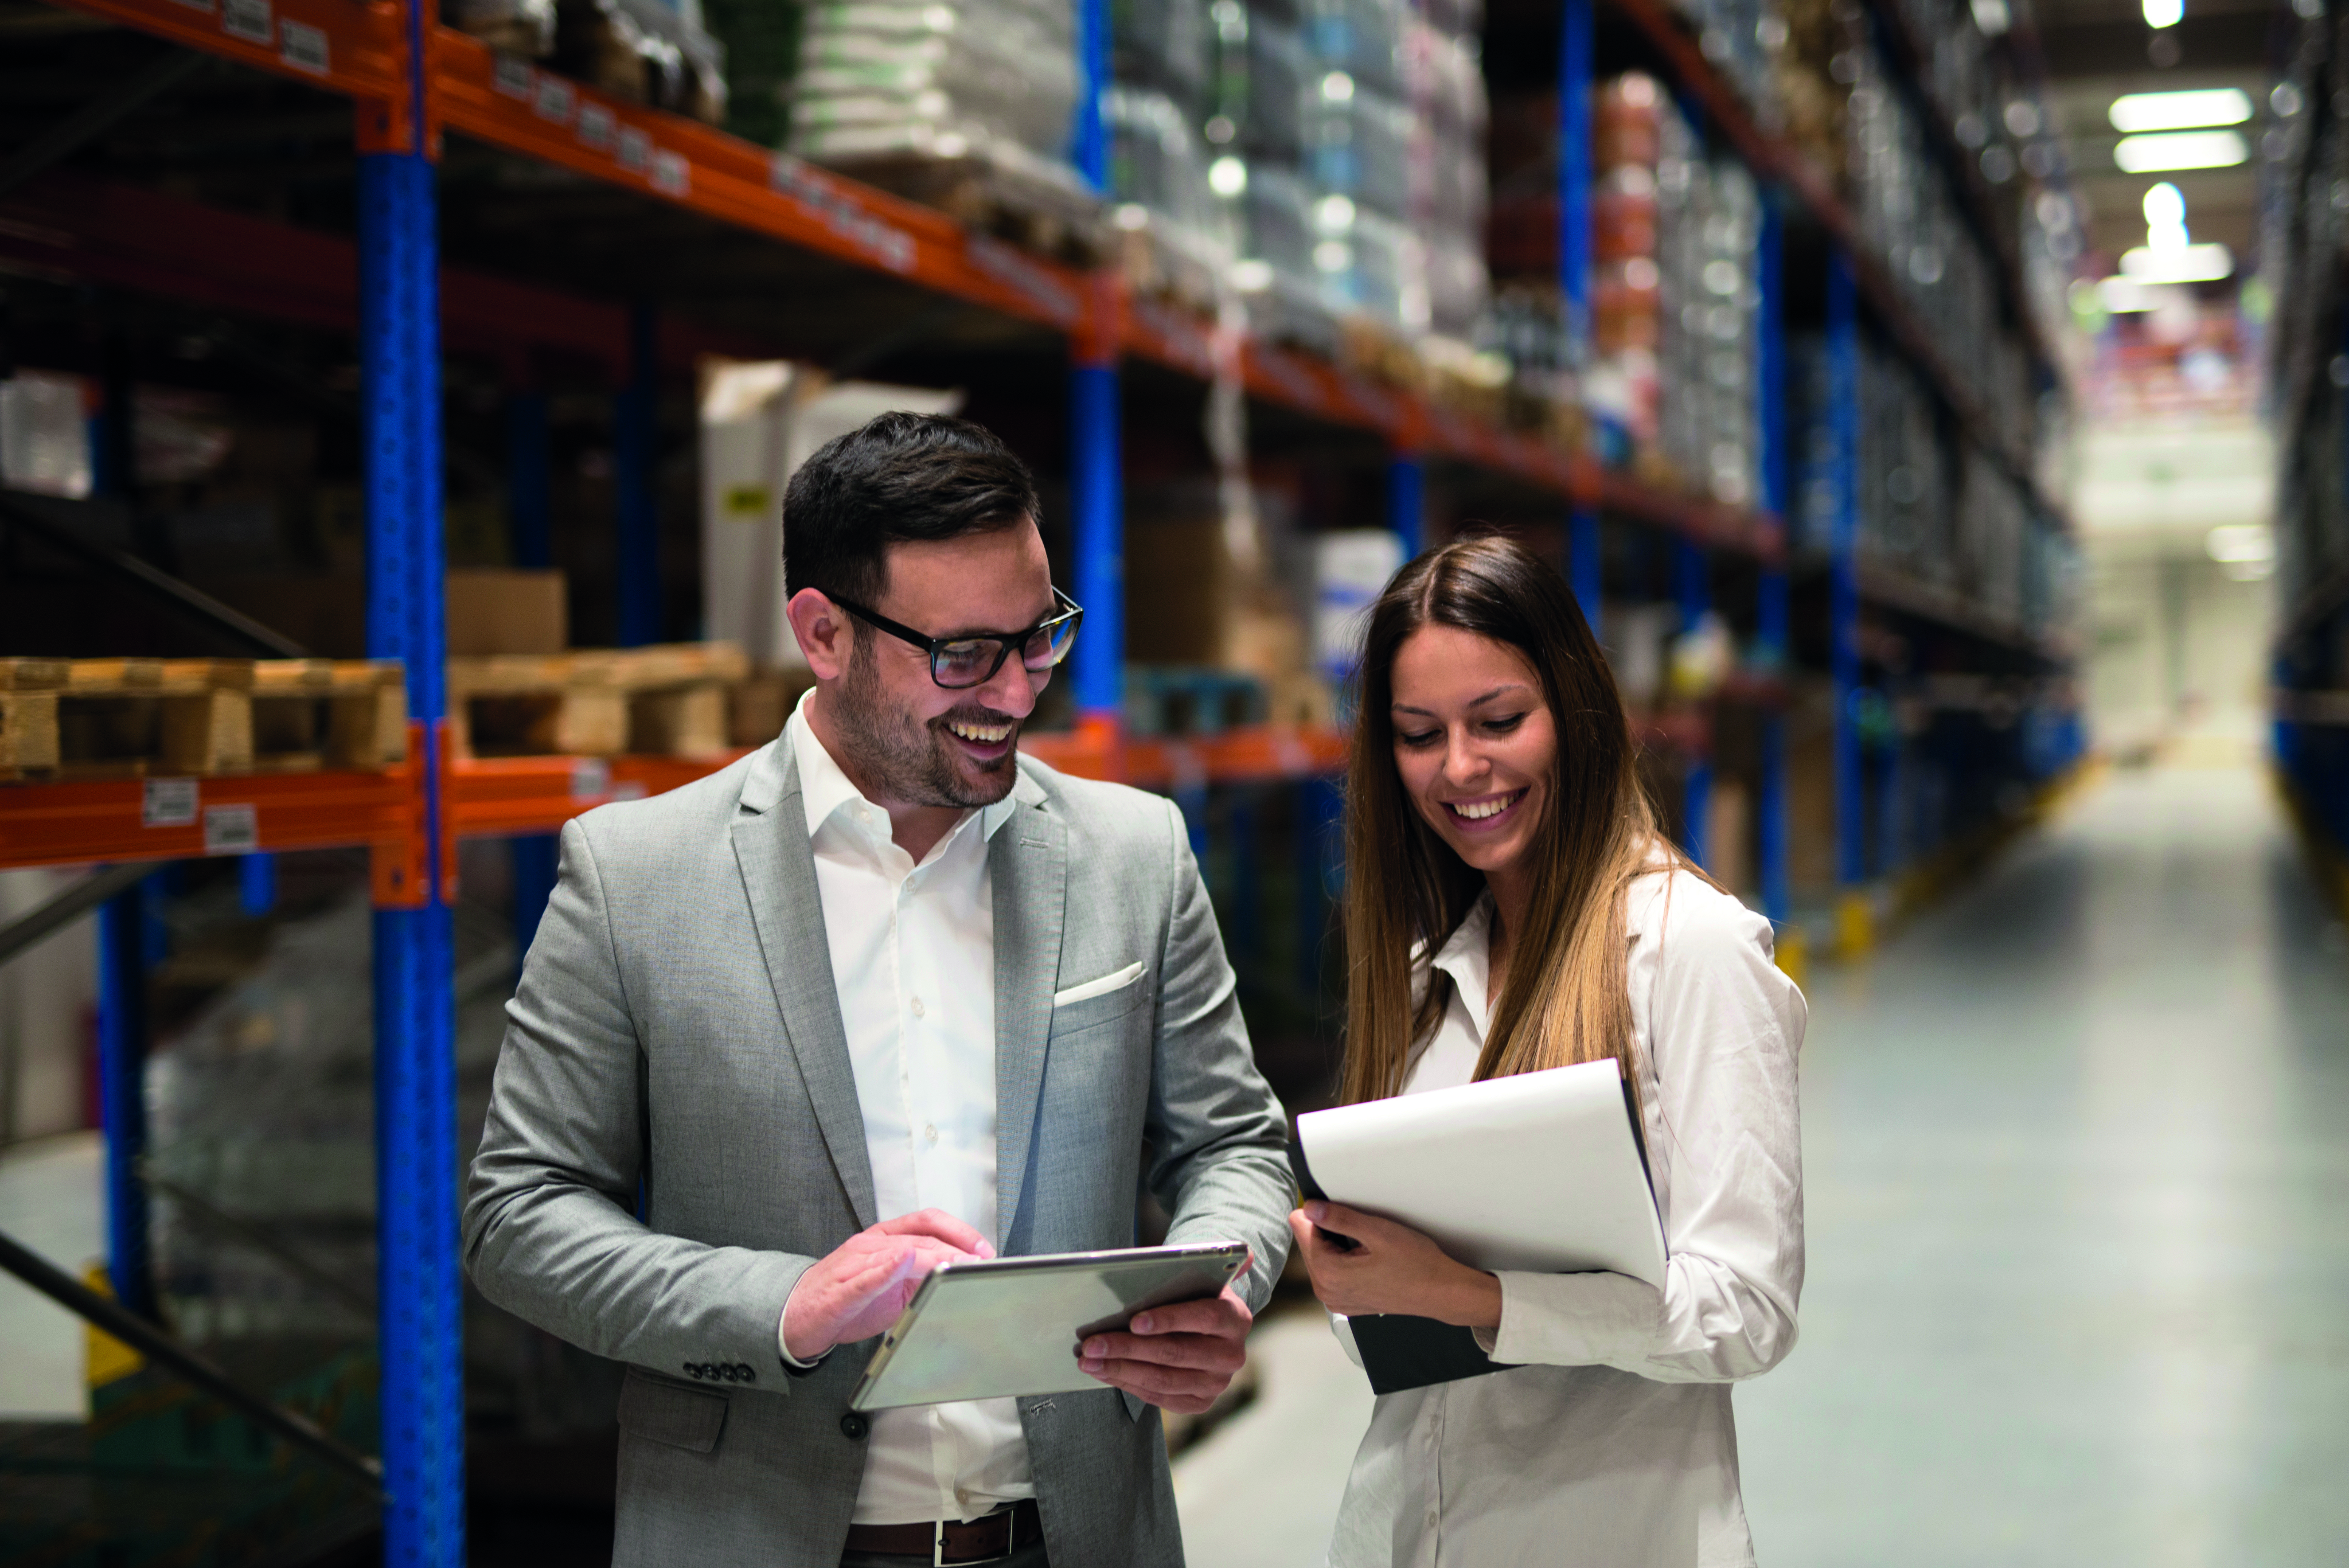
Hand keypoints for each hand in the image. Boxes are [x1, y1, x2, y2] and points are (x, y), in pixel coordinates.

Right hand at [783, 1209, 993, 1361]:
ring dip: (932, 1258)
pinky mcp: (840, 1289)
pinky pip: (865, 1277)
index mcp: (884, 1239)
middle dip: (954, 1248)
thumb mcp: (890, 1286)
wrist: (797, 1317)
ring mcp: (854, 1264)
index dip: (959, 1230)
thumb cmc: (846, 1300)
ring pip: (898, 1253)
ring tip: (957, 1264)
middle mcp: (870, 1244)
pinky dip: (886, 1269)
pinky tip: (903, 1262)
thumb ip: (919, 1276)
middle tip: (979, 1262)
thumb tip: (959, 1277)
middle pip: (919, 1237)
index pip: (926, 1221)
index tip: (984, 1249)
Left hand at [1074, 1279, 1253, 1414]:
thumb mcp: (1199, 1278)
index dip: (1169, 1319)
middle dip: (1128, 1348)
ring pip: (1163, 1379)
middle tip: (1091, 1344)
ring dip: (1120, 1370)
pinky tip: (1103, 1372)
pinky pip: (1159, 1396)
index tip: (1133, 1321)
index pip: (1204, 1317)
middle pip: (1175, 1353)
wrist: (1210, 1329)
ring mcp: (1217, 1383)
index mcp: (1235, 1318)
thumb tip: (1240, 1253)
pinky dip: (1128, 1384)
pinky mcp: (1201, 1402)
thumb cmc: (1193, 1296)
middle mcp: (1231, 1355)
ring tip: (1088, 1361)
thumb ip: (1204, 1264)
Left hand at [1285, 1201, 1501, 1328]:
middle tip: (1363, 1233)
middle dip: (1329, 1231)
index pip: (1300, 1227)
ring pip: (1320, 1257)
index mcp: (1328, 1272)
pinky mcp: (1345, 1303)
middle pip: (1309, 1243)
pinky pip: (1332, 1272)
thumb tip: (1310, 1208)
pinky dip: (1344, 1261)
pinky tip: (1368, 1261)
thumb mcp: (1377, 1231)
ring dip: (1337, 1246)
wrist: (1440, 1291)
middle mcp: (1326, 1291)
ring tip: (1368, 1248)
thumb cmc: (1416, 1265)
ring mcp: (1335, 1300)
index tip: (1341, 1212)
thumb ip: (1339, 1218)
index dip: (1320, 1213)